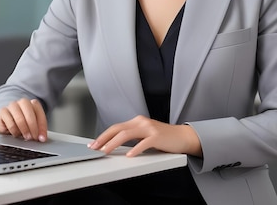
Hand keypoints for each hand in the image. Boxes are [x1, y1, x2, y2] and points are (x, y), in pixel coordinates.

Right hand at [0, 98, 47, 141]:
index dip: (42, 126)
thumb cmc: (21, 124)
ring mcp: (12, 106)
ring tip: (26, 137)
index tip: (42, 138)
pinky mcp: (3, 111)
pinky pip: (9, 121)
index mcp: (33, 104)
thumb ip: (38, 130)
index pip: (39, 113)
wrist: (5, 123)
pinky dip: (14, 130)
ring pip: (19, 117)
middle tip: (33, 137)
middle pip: (29, 113)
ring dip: (24, 129)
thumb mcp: (31, 127)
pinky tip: (15, 134)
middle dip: (33, 127)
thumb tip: (42, 138)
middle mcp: (23, 103)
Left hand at [87, 115, 201, 156]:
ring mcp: (149, 128)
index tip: (94, 143)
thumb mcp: (145, 135)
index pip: (116, 127)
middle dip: (104, 138)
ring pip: (126, 134)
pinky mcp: (157, 137)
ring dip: (113, 143)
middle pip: (118, 129)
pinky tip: (129, 155)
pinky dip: (135, 149)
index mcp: (137, 121)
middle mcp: (141, 122)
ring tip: (106, 151)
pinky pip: (143, 143)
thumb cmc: (163, 138)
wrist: (183, 136)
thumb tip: (114, 145)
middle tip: (94, 147)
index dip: (103, 135)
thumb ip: (132, 138)